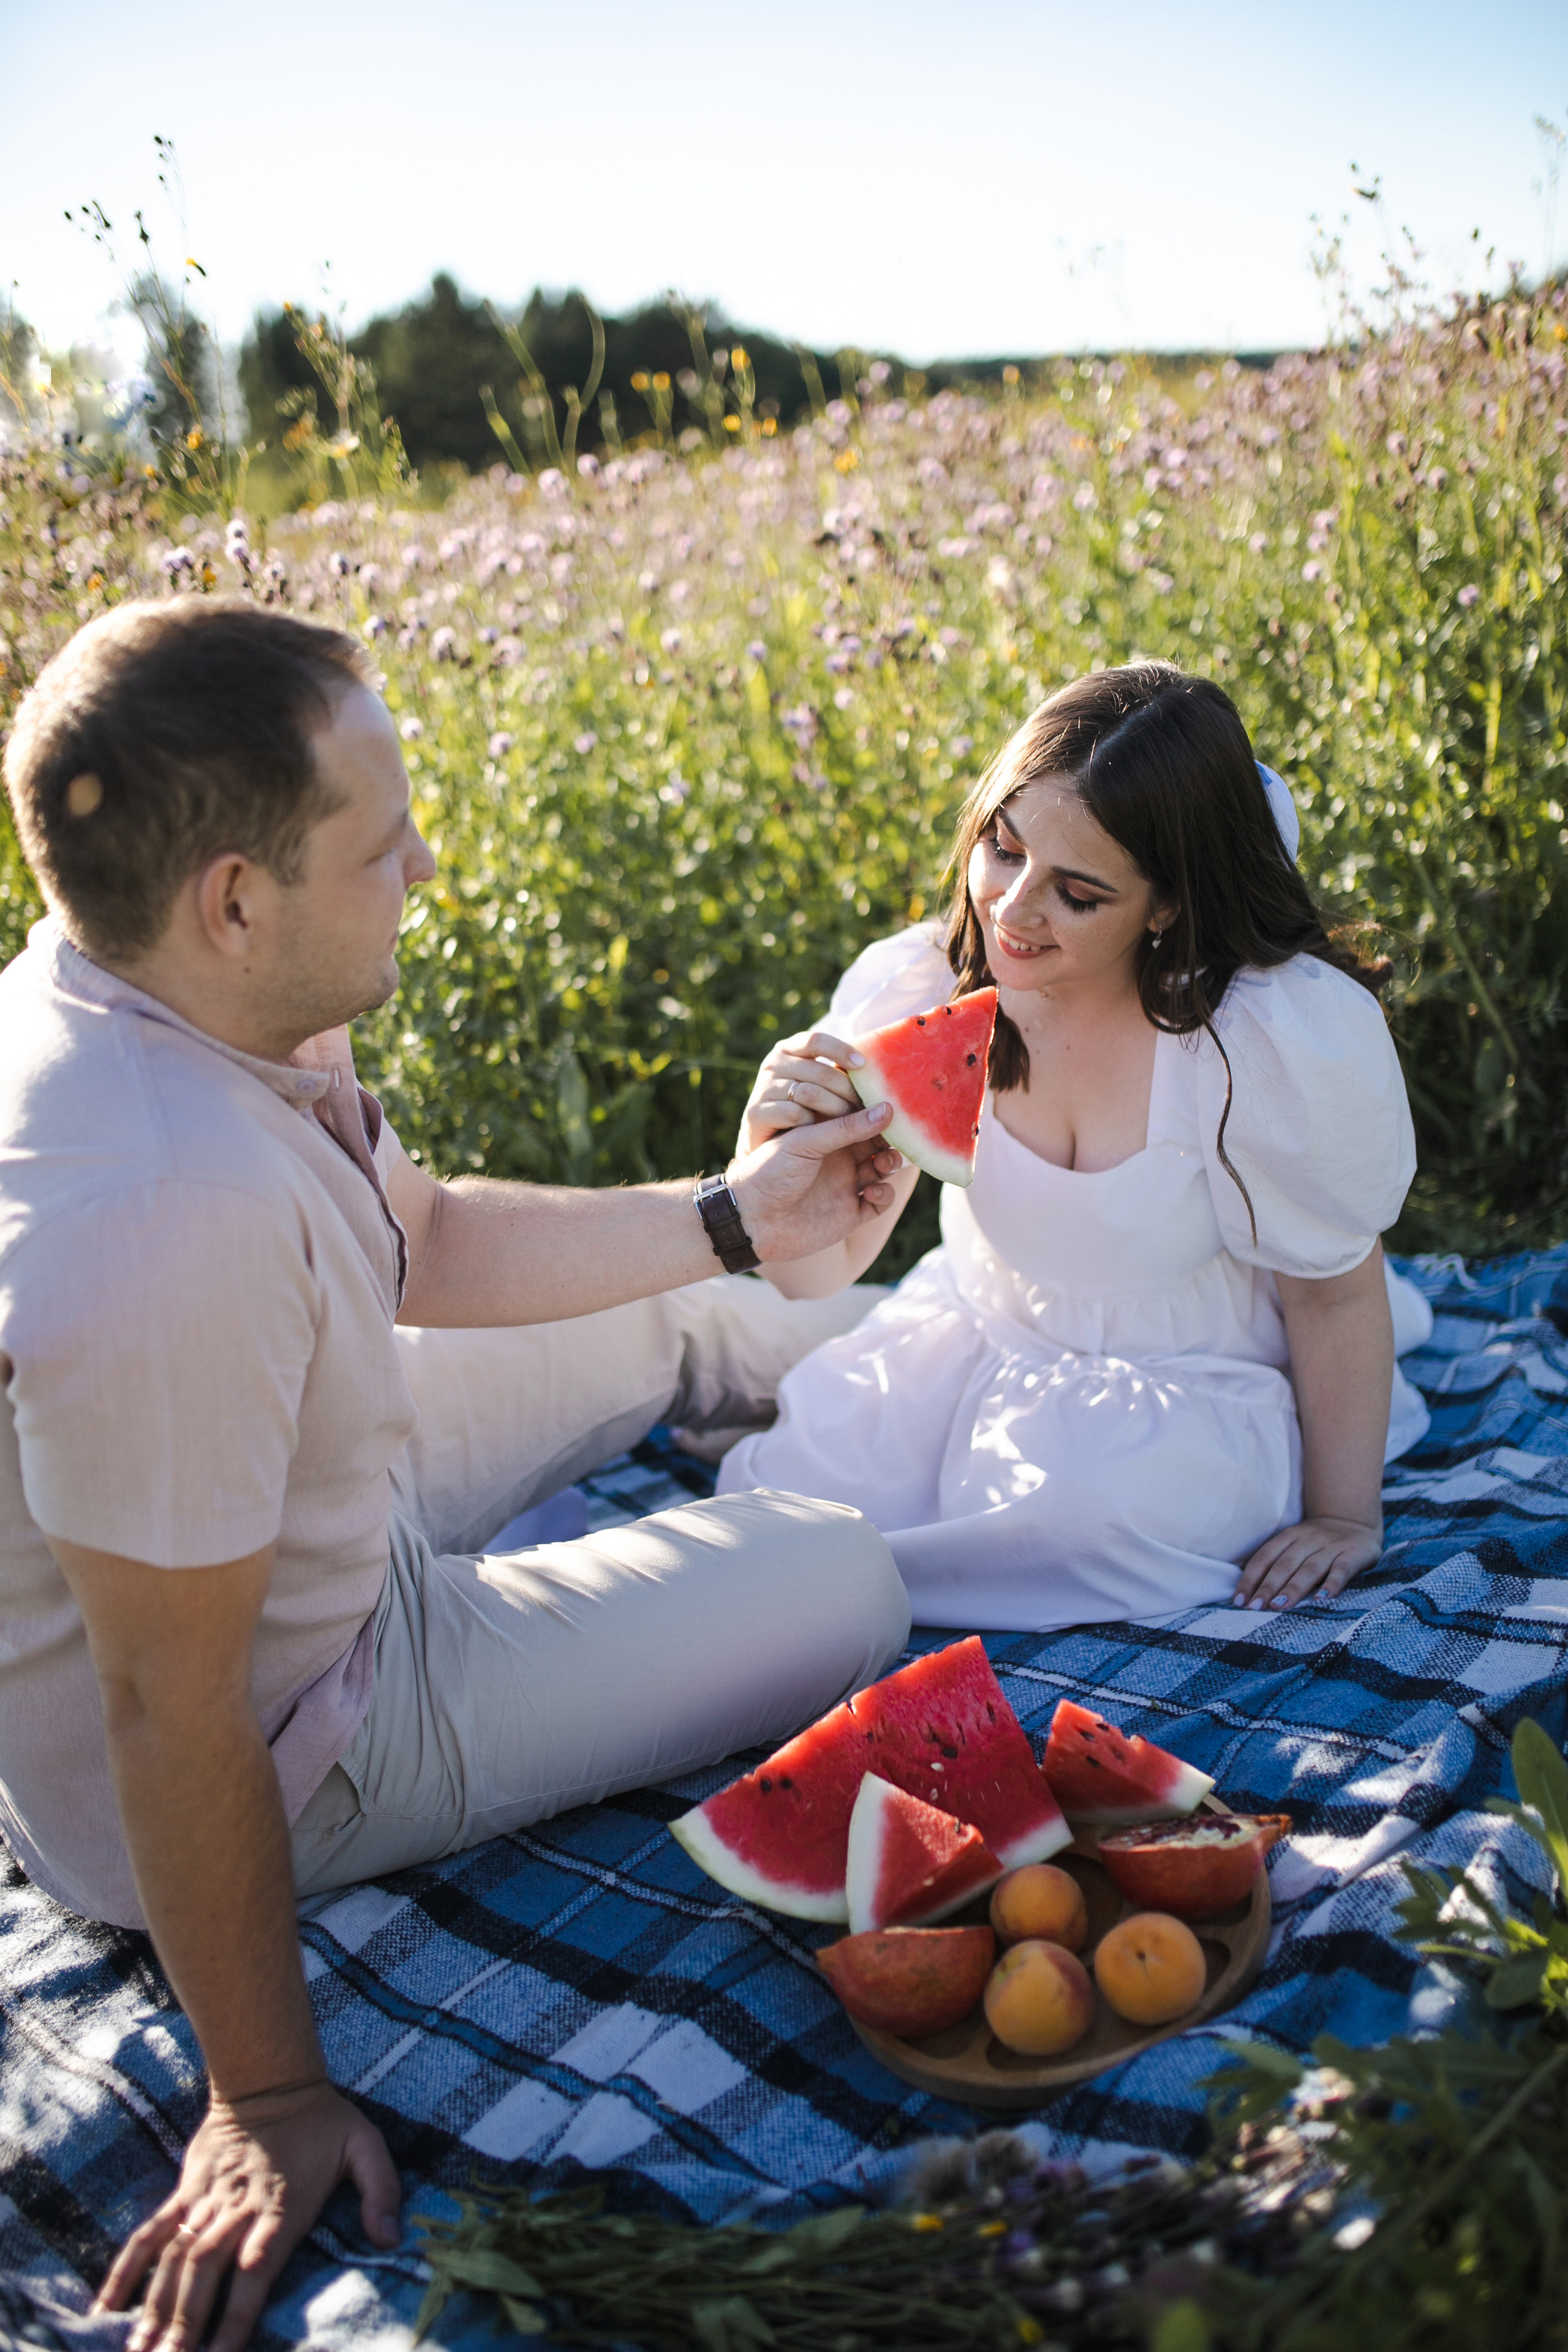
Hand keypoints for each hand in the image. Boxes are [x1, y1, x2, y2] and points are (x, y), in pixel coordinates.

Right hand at [96, 2081, 400, 2351]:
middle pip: (206, 2274)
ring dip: (153, 2308)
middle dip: (185, 2325)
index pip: (255, 2271)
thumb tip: (391, 2239)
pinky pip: (149, 2233)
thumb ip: (382, 2191)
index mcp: (281, 2208)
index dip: (237, 2314)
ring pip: (174, 2260)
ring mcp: (205, 2202)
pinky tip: (106, 2305)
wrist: (269, 2077)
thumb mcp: (365, 2145)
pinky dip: (127, 2269)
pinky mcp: (183, 2192)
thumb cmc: (322, 2119)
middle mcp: (237, 2210)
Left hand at [729, 1098, 900, 1261]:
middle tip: (897, 1135)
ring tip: (884, 1162)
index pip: (861, 1116)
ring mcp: (847, 1185)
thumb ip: (846, 1126)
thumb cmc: (770, 1171)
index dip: (878, 1111)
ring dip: (891, 1163)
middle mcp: (840, 1157)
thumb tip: (887, 1109)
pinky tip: (870, 1191)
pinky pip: (880, 1202)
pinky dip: (884, 1195)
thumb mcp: (807, 1142)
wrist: (751, 1219)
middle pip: (879, 1142)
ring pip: (884, 1170)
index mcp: (826, 1134)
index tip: (895, 1103)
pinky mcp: (851, 1214)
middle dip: (891, 1138)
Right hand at [737, 1030, 867, 1155]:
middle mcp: (773, 1064)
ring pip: (808, 1093)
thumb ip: (838, 1072)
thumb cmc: (801, 1108)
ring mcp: (763, 1087)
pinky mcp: (756, 1112)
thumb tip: (877, 1065)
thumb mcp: (817, 1084)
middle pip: (818, 1072)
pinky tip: (820, 1131)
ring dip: (835, 1108)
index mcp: (788, 1049)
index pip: (816, 1040)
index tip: (863, 1065)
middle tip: (866, 1105)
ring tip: (849, 1120)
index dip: (841, 1050)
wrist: (766, 1144)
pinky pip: (793, 1114)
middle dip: (847, 1089)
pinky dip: (812, 1123)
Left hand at [1233, 1515, 1381, 1610]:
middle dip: (1267, 1587)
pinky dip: (1332, 1584)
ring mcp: (1331, 1547)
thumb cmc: (1318, 1543)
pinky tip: (1321, 1599)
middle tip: (1254, 1607)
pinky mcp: (1353, 1554)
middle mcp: (1308, 1540)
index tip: (1239, 1600)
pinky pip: (1341, 1570)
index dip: (1250, 1578)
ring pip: (1309, 1569)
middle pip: (1284, 1564)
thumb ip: (1276, 1560)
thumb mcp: (1295, 1544)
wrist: (1356, 1523)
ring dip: (1293, 1588)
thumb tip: (1247, 1587)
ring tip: (1279, 1606)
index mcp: (1289, 1536)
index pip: (1265, 1557)